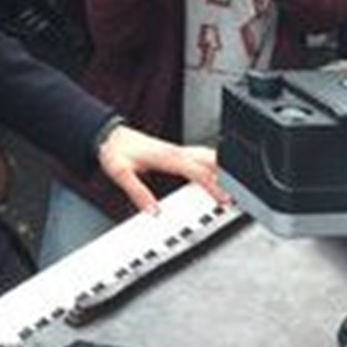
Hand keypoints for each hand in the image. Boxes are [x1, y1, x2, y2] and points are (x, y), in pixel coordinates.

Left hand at [96, 124, 227, 216]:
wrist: (107, 134)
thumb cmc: (114, 151)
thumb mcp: (120, 173)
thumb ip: (137, 193)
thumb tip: (154, 212)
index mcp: (166, 156)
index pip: (196, 171)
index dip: (213, 185)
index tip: (225, 198)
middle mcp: (174, 151)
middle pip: (208, 159)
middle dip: (227, 175)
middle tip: (239, 194)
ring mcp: (176, 150)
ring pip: (206, 155)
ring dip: (222, 168)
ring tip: (235, 186)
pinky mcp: (174, 152)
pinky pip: (199, 156)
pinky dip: (212, 164)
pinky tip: (216, 172)